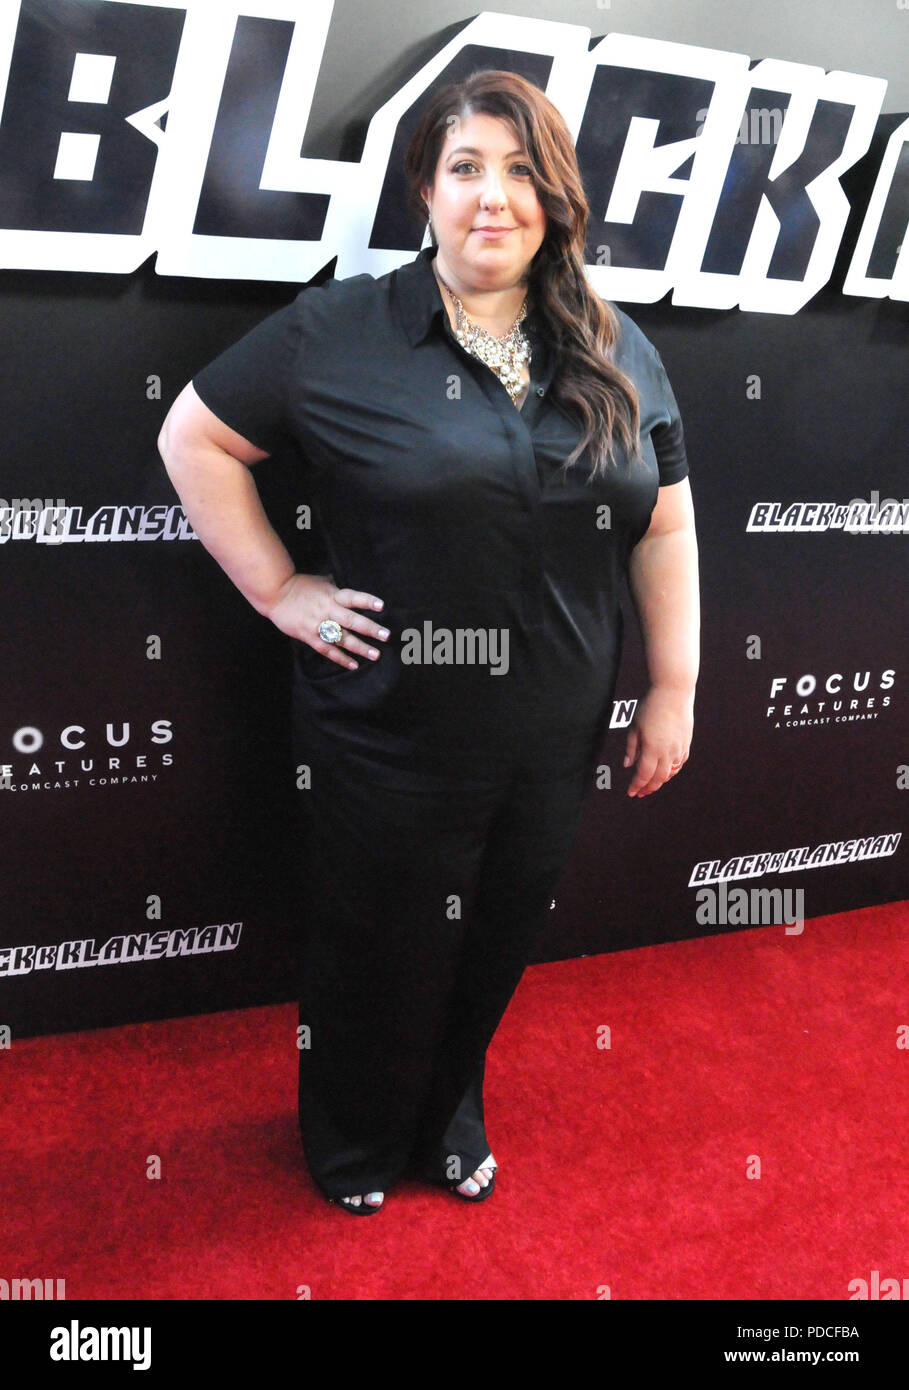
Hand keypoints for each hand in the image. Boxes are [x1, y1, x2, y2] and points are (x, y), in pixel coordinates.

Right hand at [266, 573, 389, 669]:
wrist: (275, 595)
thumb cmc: (300, 586)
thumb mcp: (321, 582)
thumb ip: (336, 586)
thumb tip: (348, 585)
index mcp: (331, 595)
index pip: (353, 597)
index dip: (367, 601)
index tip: (381, 606)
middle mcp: (327, 610)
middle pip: (351, 620)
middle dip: (370, 628)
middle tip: (386, 635)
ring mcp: (318, 625)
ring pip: (342, 638)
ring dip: (360, 647)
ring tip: (375, 654)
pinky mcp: (309, 637)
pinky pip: (328, 650)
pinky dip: (341, 658)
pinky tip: (354, 665)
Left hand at [623, 685, 692, 797]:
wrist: (673, 692)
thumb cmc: (651, 706)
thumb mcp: (635, 727)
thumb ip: (632, 748)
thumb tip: (627, 765)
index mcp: (652, 749)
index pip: (643, 775)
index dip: (637, 786)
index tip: (631, 792)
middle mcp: (667, 752)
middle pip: (658, 778)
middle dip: (648, 788)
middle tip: (640, 793)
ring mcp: (679, 748)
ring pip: (670, 772)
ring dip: (661, 781)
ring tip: (652, 784)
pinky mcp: (686, 742)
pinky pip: (680, 762)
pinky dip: (672, 770)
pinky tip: (666, 772)